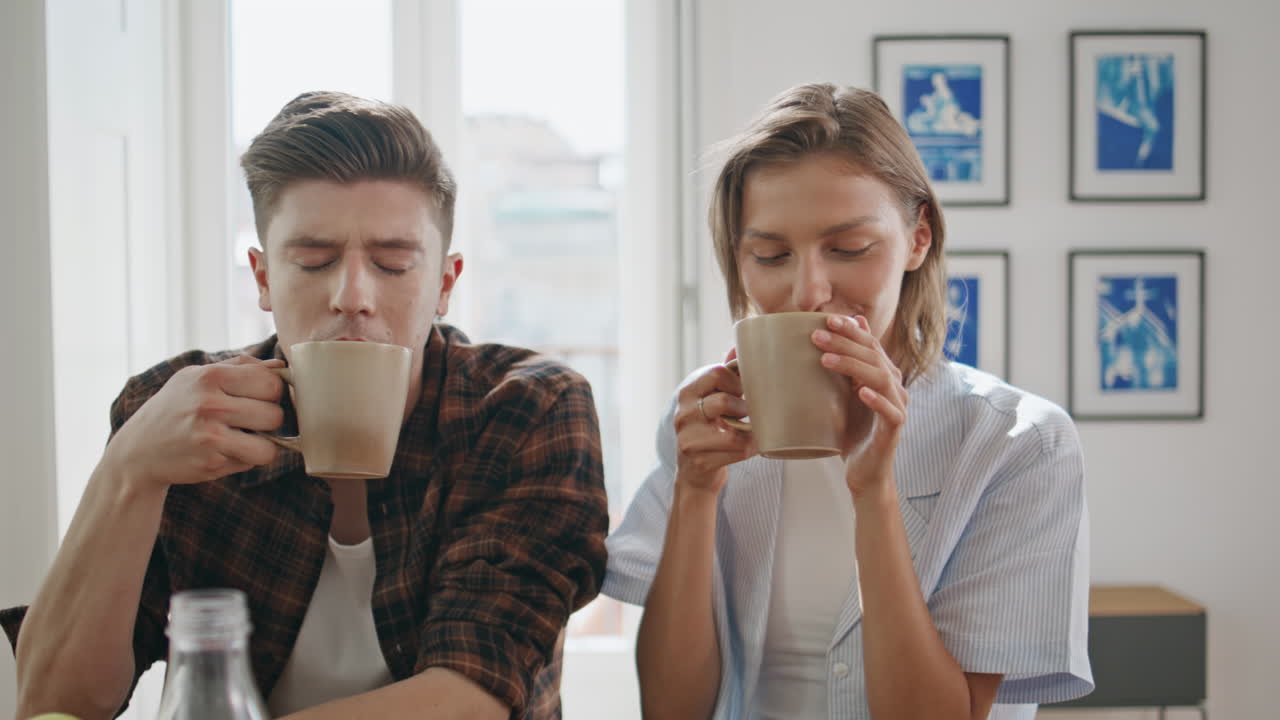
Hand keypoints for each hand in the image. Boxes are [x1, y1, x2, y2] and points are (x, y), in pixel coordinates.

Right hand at [102, 354, 286, 492]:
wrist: (138, 450)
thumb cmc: (177, 407)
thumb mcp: (198, 377)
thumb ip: (241, 367)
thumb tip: (282, 366)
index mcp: (210, 376)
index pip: (272, 383)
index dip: (272, 392)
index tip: (260, 397)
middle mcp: (210, 405)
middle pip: (275, 415)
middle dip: (269, 420)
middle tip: (249, 420)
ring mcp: (210, 437)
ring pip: (269, 447)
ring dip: (262, 445)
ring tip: (242, 437)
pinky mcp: (211, 464)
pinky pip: (251, 463)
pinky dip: (244, 458)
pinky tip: (224, 451)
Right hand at [672, 350, 755, 494]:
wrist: (694, 472)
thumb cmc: (708, 429)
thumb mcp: (710, 398)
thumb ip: (724, 374)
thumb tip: (738, 347)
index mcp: (687, 391)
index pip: (716, 373)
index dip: (736, 381)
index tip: (741, 390)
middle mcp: (683, 413)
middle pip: (724, 401)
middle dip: (743, 407)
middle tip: (745, 412)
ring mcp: (688, 438)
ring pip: (732, 431)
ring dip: (748, 431)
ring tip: (749, 429)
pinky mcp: (699, 460)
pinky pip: (737, 450)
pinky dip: (749, 448)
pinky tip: (749, 445)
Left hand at [811, 314, 908, 498]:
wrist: (864, 472)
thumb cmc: (853, 431)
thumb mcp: (843, 395)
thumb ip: (844, 368)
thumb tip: (834, 342)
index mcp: (883, 374)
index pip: (869, 344)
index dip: (850, 330)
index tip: (825, 320)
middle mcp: (894, 386)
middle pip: (873, 356)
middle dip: (845, 342)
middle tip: (817, 336)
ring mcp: (897, 406)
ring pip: (880, 378)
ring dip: (853, 366)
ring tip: (826, 361)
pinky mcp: (895, 429)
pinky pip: (890, 411)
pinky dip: (876, 400)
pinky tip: (860, 392)